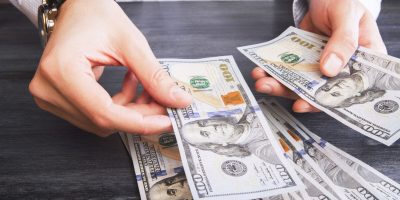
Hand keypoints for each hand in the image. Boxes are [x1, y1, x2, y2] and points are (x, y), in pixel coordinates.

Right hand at [29, 0, 191, 135]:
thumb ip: (154, 76)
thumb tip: (176, 100)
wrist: (78, 7)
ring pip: (102, 122)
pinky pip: (95, 115)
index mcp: (62, 70)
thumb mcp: (131, 43)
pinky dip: (120, 106)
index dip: (140, 122)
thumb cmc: (95, 15)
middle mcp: (49, 88)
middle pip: (104, 121)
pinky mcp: (59, 99)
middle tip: (165, 103)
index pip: (104, 113)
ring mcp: (50, 95)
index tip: (166, 121)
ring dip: (131, 111)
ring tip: (146, 87)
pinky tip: (130, 85)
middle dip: (140, 116)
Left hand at [252, 0, 386, 111]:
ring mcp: (322, 66)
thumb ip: (342, 42)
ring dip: (281, 85)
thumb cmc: (342, 2)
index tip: (307, 101)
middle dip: (296, 94)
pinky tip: (263, 71)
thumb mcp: (346, 16)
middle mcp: (344, 68)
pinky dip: (275, 73)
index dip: (330, 100)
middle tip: (278, 90)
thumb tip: (329, 69)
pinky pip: (290, 72)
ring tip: (263, 82)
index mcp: (365, 60)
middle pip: (322, 91)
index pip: (352, 87)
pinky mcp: (305, 62)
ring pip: (302, 84)